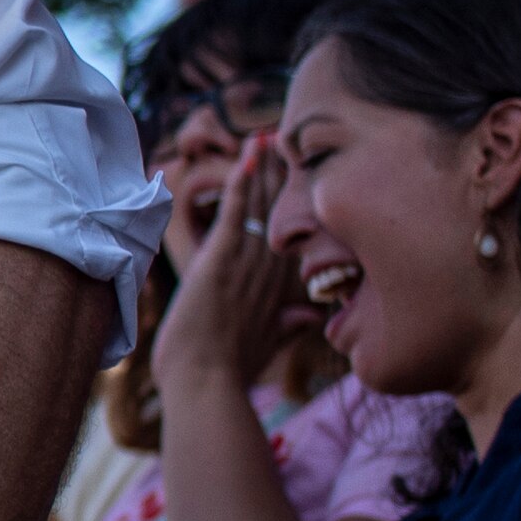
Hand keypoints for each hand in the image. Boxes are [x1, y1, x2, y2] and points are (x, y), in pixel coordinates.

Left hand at [148, 138, 313, 391]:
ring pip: (264, 207)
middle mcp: (271, 271)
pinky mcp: (221, 261)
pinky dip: (242, 181)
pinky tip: (250, 155)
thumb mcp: (268, 346)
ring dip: (267, 170)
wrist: (207, 383)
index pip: (290, 237)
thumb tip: (313, 320)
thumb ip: (289, 328)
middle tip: (291, 142)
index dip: (295, 206)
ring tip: (272, 137)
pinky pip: (236, 212)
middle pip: (284, 213)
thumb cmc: (229, 371)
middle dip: (286, 177)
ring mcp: (248, 264)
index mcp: (280, 289)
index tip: (301, 178)